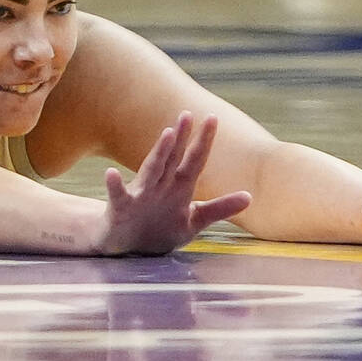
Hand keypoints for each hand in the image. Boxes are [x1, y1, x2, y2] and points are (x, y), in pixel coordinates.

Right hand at [96, 112, 251, 255]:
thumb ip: (219, 209)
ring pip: (150, 170)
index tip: (212, 117)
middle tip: (188, 114)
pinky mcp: (121, 208)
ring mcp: (140, 195)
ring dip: (159, 153)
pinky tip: (110, 174)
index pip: (194, 160)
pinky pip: (118, 195)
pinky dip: (114, 185)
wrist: (127, 246)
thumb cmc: (160, 228)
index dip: (204, 141)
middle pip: (172, 158)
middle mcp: (160, 185)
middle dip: (181, 137)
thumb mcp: (193, 221)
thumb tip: (250, 197)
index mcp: (179, 187)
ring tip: (167, 134)